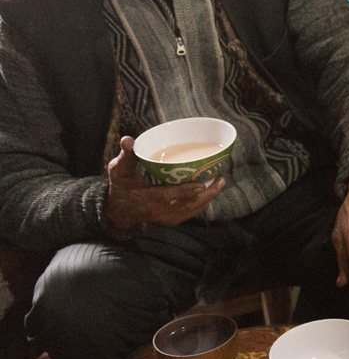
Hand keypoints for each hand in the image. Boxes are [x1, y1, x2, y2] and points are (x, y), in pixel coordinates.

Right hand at [104, 136, 224, 232]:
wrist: (120, 210)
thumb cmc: (121, 187)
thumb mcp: (119, 171)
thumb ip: (126, 156)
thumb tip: (128, 140)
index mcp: (147, 199)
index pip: (168, 196)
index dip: (185, 192)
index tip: (202, 184)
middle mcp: (159, 211)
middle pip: (187, 205)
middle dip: (206, 194)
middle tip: (220, 179)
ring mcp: (167, 217)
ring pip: (192, 209)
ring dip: (208, 197)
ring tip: (220, 182)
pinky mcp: (172, 219)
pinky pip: (191, 212)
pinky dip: (202, 202)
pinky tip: (211, 190)